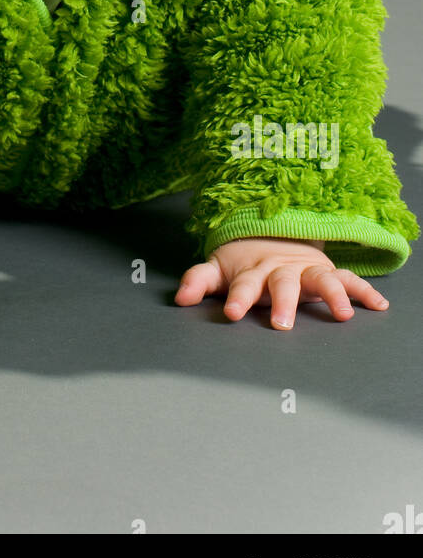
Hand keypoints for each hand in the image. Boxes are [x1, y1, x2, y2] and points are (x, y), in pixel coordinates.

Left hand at [174, 237, 389, 329]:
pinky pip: (347, 279)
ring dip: (332, 295)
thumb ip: (199, 281)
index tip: (231, 314)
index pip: (242, 286)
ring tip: (341, 315)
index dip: (236, 299)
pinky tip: (378, 305)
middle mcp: (280, 270)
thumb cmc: (243, 260)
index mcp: (252, 272)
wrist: (272, 233)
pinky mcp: (325, 270)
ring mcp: (305, 269)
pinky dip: (363, 291)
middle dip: (283, 303)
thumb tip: (179, 299)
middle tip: (283, 324)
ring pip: (320, 279)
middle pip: (282, 285)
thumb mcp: (217, 267)